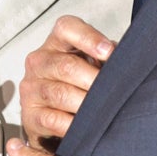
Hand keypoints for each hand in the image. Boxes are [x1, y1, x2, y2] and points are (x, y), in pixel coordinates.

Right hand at [20, 15, 114, 150]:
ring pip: (60, 94)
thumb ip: (106, 58)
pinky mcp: (29, 114)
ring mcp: (31, 88)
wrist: (50, 116)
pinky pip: (52, 120)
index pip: (67, 28)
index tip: (109, 51)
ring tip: (103, 110)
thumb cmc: (77, 84)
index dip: (89, 38)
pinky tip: (86, 127)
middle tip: (114, 91)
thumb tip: (127, 59)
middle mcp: (39, 61)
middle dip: (93, 80)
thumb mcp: (91, 64)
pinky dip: (73, 124)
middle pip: (66, 66)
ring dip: (85, 104)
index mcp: (56, 42)